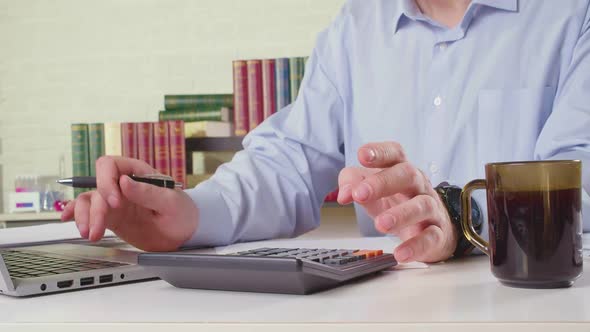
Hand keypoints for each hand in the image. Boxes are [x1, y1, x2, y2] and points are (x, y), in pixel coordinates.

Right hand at [61, 156, 198, 251]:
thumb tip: (125, 181)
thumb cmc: (184, 213)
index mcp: (138, 173)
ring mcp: (116, 202)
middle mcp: (123, 185)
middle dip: (95, 208)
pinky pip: (89, 213)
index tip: (115, 202)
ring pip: (88, 201)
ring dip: (84, 216)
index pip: (110, 166)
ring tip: (90, 234)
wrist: (186, 234)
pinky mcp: (112, 218)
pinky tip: (67, 220)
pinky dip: (76, 215)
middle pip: (96, 187)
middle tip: (99, 229)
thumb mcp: (171, 203)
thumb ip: (148, 193)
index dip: (107, 182)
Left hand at [337, 142, 456, 262]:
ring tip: (380, 224)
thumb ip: (353, 184)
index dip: (379, 152)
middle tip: (361, 194)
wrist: (432, 229)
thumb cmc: (397, 202)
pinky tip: (400, 253)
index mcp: (401, 169)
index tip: (362, 155)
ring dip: (401, 214)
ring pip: (422, 205)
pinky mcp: (438, 234)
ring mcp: (431, 208)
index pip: (394, 153)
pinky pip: (431, 237)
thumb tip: (344, 194)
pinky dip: (415, 246)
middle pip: (408, 174)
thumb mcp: (371, 190)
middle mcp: (419, 185)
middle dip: (383, 182)